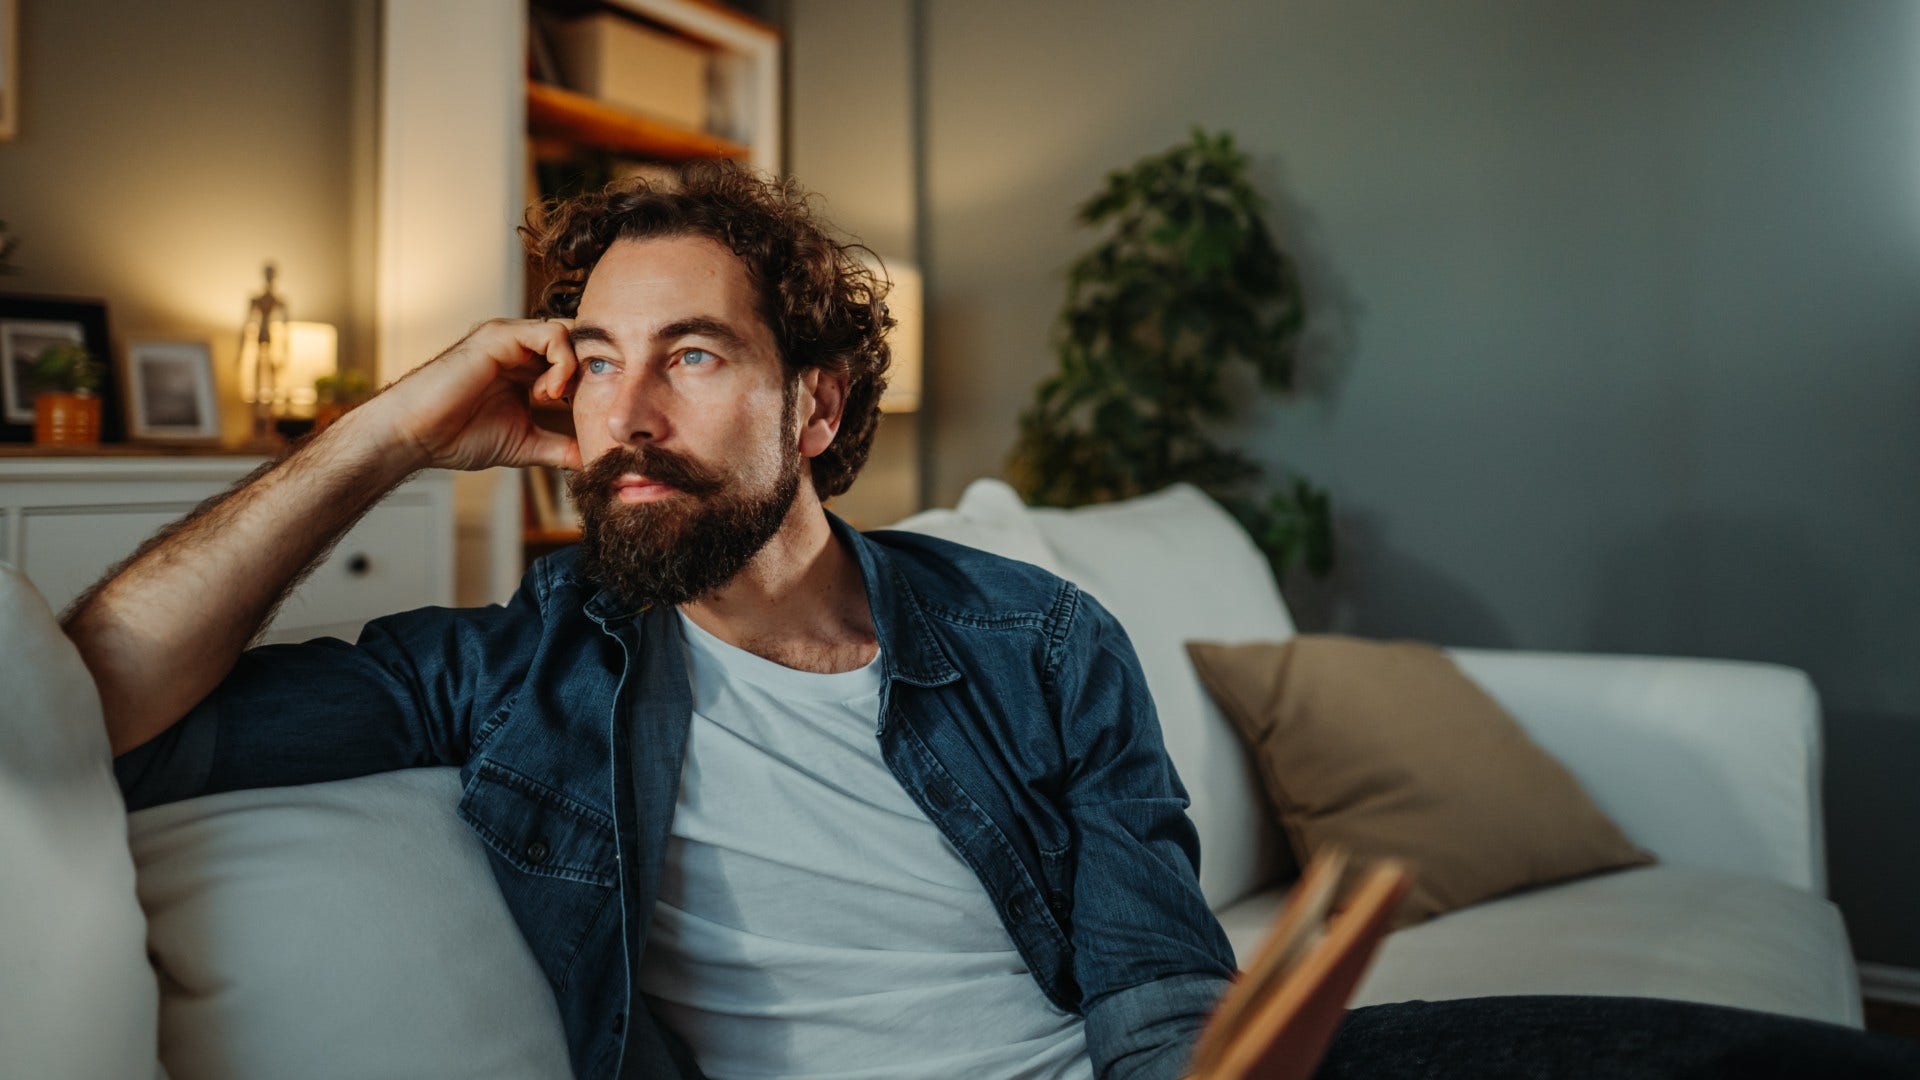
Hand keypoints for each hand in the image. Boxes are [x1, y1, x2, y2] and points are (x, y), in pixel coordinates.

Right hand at [360, 318, 582, 472]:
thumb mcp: (525, 444)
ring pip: (569, 335)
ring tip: (552, 400)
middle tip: (579, 406)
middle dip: (589, 374)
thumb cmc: (459, 437)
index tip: (590, 415)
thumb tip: (593, 461)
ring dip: (573, 369)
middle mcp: (521, 349)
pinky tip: (547, 393)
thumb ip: (559, 448)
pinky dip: (562, 363)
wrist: (417, 434)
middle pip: (578, 344)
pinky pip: (552, 333)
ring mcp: (511, 339)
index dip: (592, 384)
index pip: (576, 362)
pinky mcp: (501, 335)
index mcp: (527, 369)